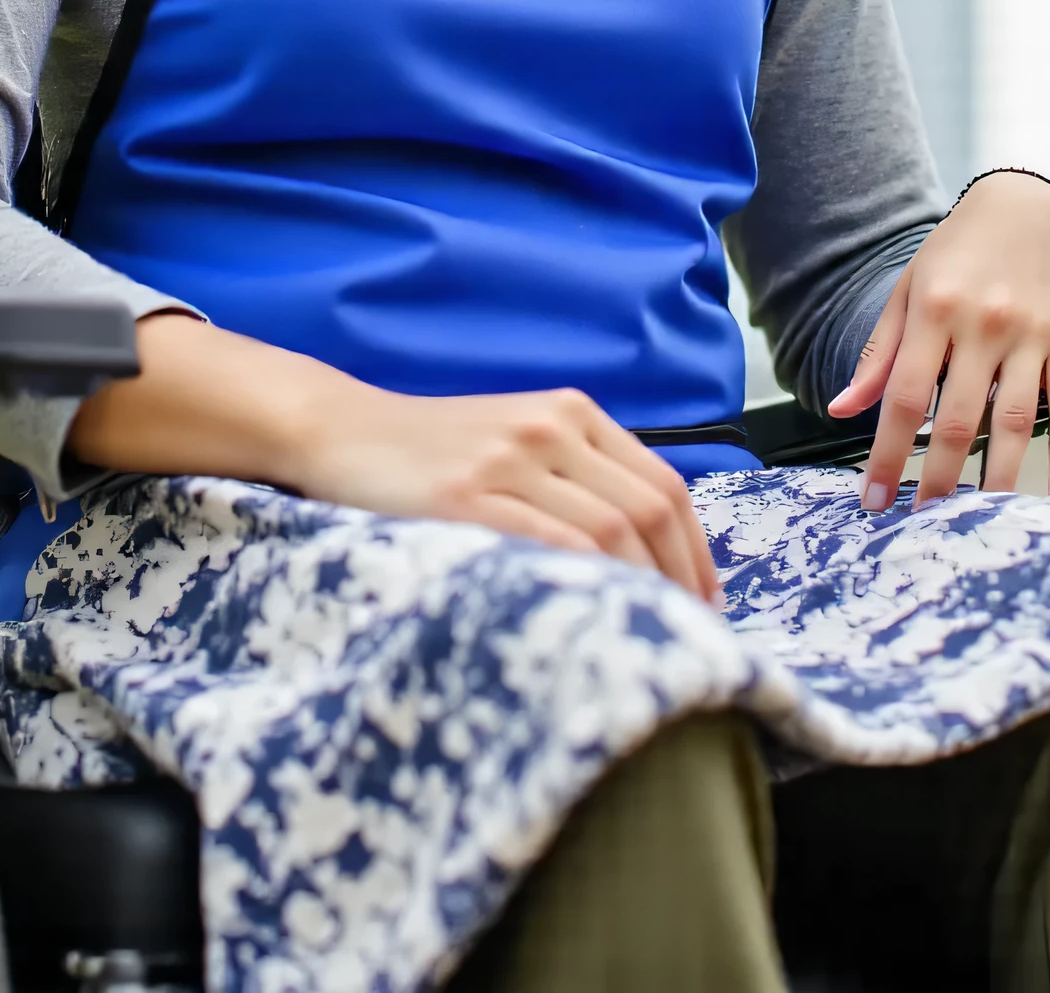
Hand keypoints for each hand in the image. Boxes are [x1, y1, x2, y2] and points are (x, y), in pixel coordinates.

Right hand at [68, 314, 720, 602]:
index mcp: (573, 413)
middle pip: (647, 510)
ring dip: (641, 590)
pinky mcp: (465, 495)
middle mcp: (551, 428)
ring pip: (608, 529)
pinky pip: (548, 543)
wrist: (342, 431)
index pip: (664, 486)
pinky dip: (585, 583)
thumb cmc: (434, 450)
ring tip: (648, 637)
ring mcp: (508, 459)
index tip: (707, 603)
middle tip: (688, 635)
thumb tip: (648, 555)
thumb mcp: (519, 439)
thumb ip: (577, 476)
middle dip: (680, 580)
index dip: (695, 552)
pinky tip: (595, 618)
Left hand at [827, 172, 1049, 505]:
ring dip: (995, 476)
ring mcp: (1032, 333)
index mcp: (935, 310)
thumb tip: (843, 408)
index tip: (873, 498)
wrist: (1029, 202)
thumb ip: (880, 353)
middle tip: (922, 523)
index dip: (886, 454)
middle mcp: (984, 323)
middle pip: (956, 419)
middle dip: (936, 479)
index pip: (905, 398)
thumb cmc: (961, 250)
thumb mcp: (910, 288)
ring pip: (1014, 420)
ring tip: (978, 518)